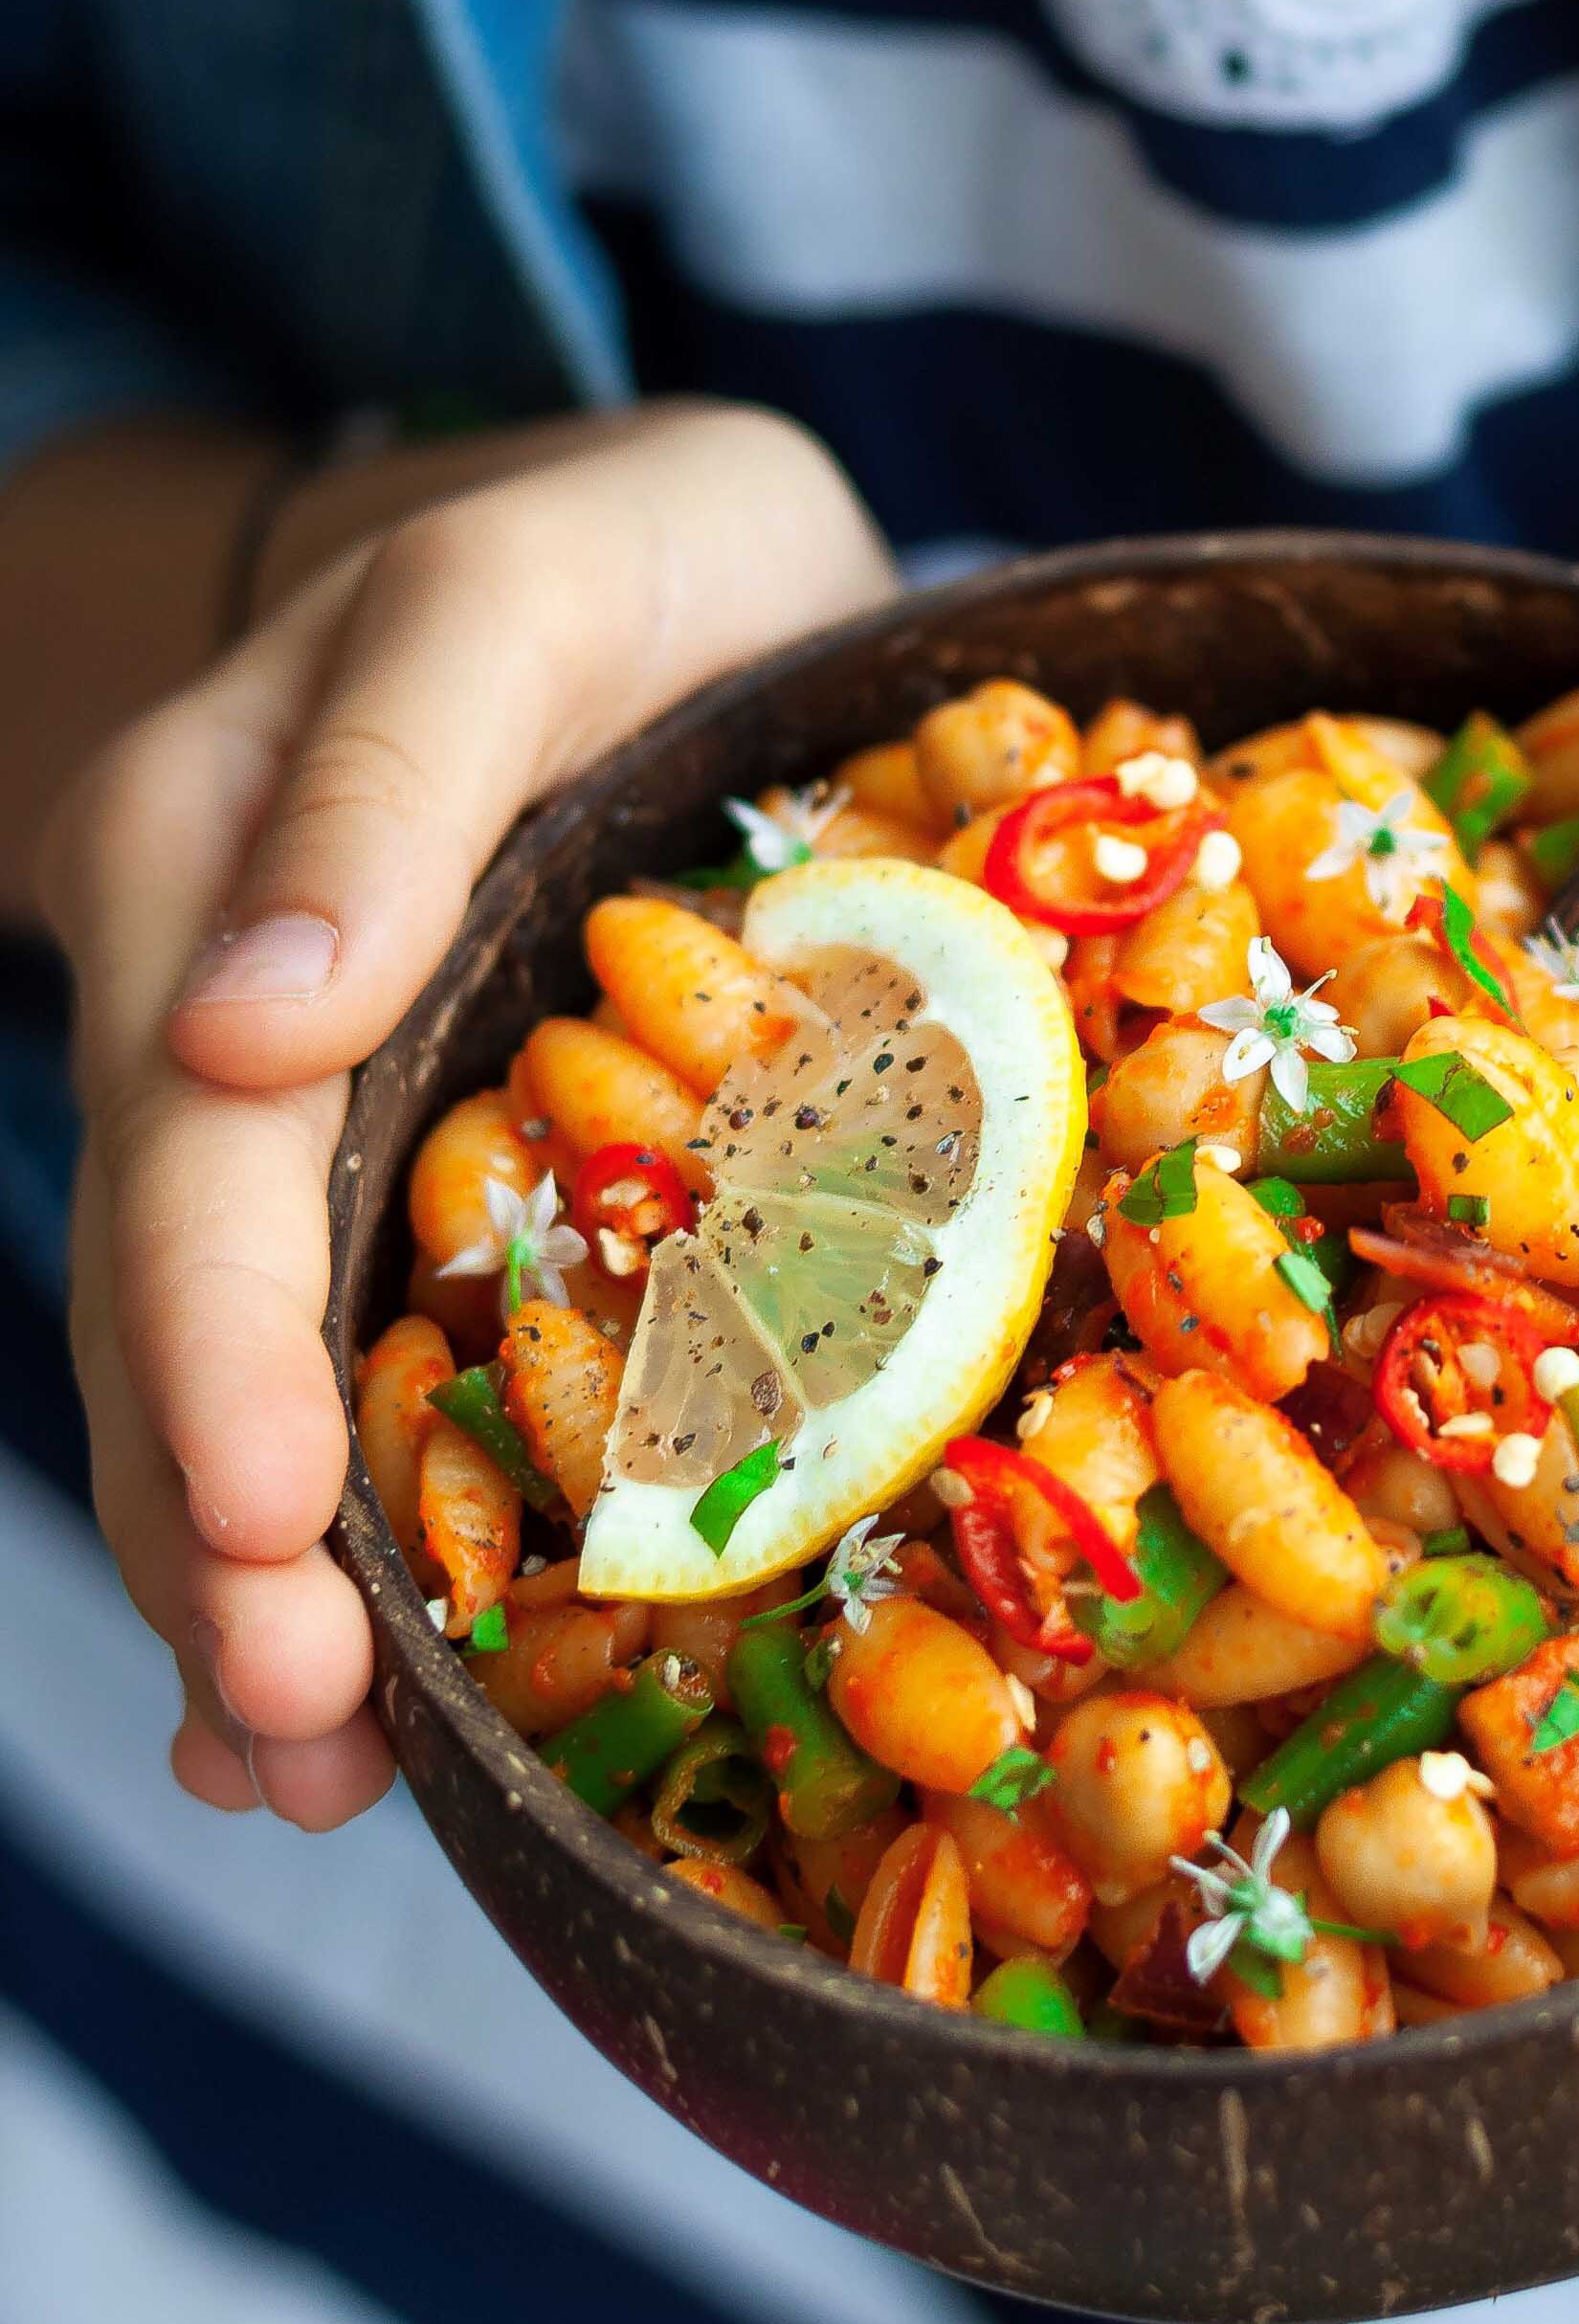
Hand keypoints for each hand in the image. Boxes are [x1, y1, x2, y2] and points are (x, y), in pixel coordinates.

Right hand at [40, 401, 896, 1827]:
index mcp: (228, 870)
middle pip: (184, 1291)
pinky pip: (338, 1327)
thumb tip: (246, 1026)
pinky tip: (354, 1669)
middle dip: (222, 1529)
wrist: (650, 544)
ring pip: (230, 1346)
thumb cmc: (624, 550)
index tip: (258, 1537)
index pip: (202, 1148)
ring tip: (302, 1779)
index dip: (219, 1349)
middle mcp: (231, 999)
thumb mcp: (526, 592)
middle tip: (295, 1750)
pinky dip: (333, 1500)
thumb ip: (384, 778)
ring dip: (249, 1569)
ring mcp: (301, 1081)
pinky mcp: (411, 1134)